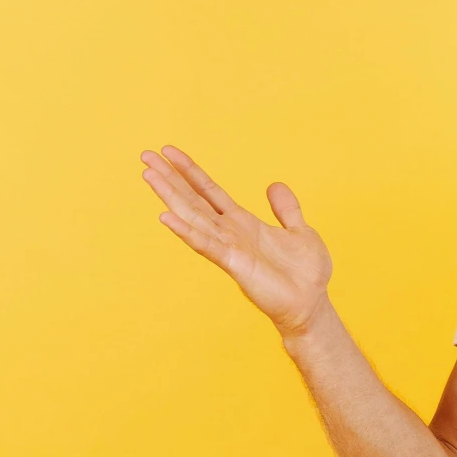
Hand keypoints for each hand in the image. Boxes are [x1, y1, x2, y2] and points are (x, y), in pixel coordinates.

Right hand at [142, 145, 332, 336]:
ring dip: (170, 196)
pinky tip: (166, 218)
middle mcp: (230, 233)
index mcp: (242, 222)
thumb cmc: (305, 274)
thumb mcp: (300, 231)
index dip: (190, 171)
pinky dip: (186, 232)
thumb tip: (274, 185)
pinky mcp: (234, 264)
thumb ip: (286, 209)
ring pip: (193, 217)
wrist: (311, 305)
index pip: (209, 191)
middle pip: (193, 199)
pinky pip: (206, 245)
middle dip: (170, 178)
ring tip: (149, 176)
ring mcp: (229, 248)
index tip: (169, 151)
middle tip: (145, 156)